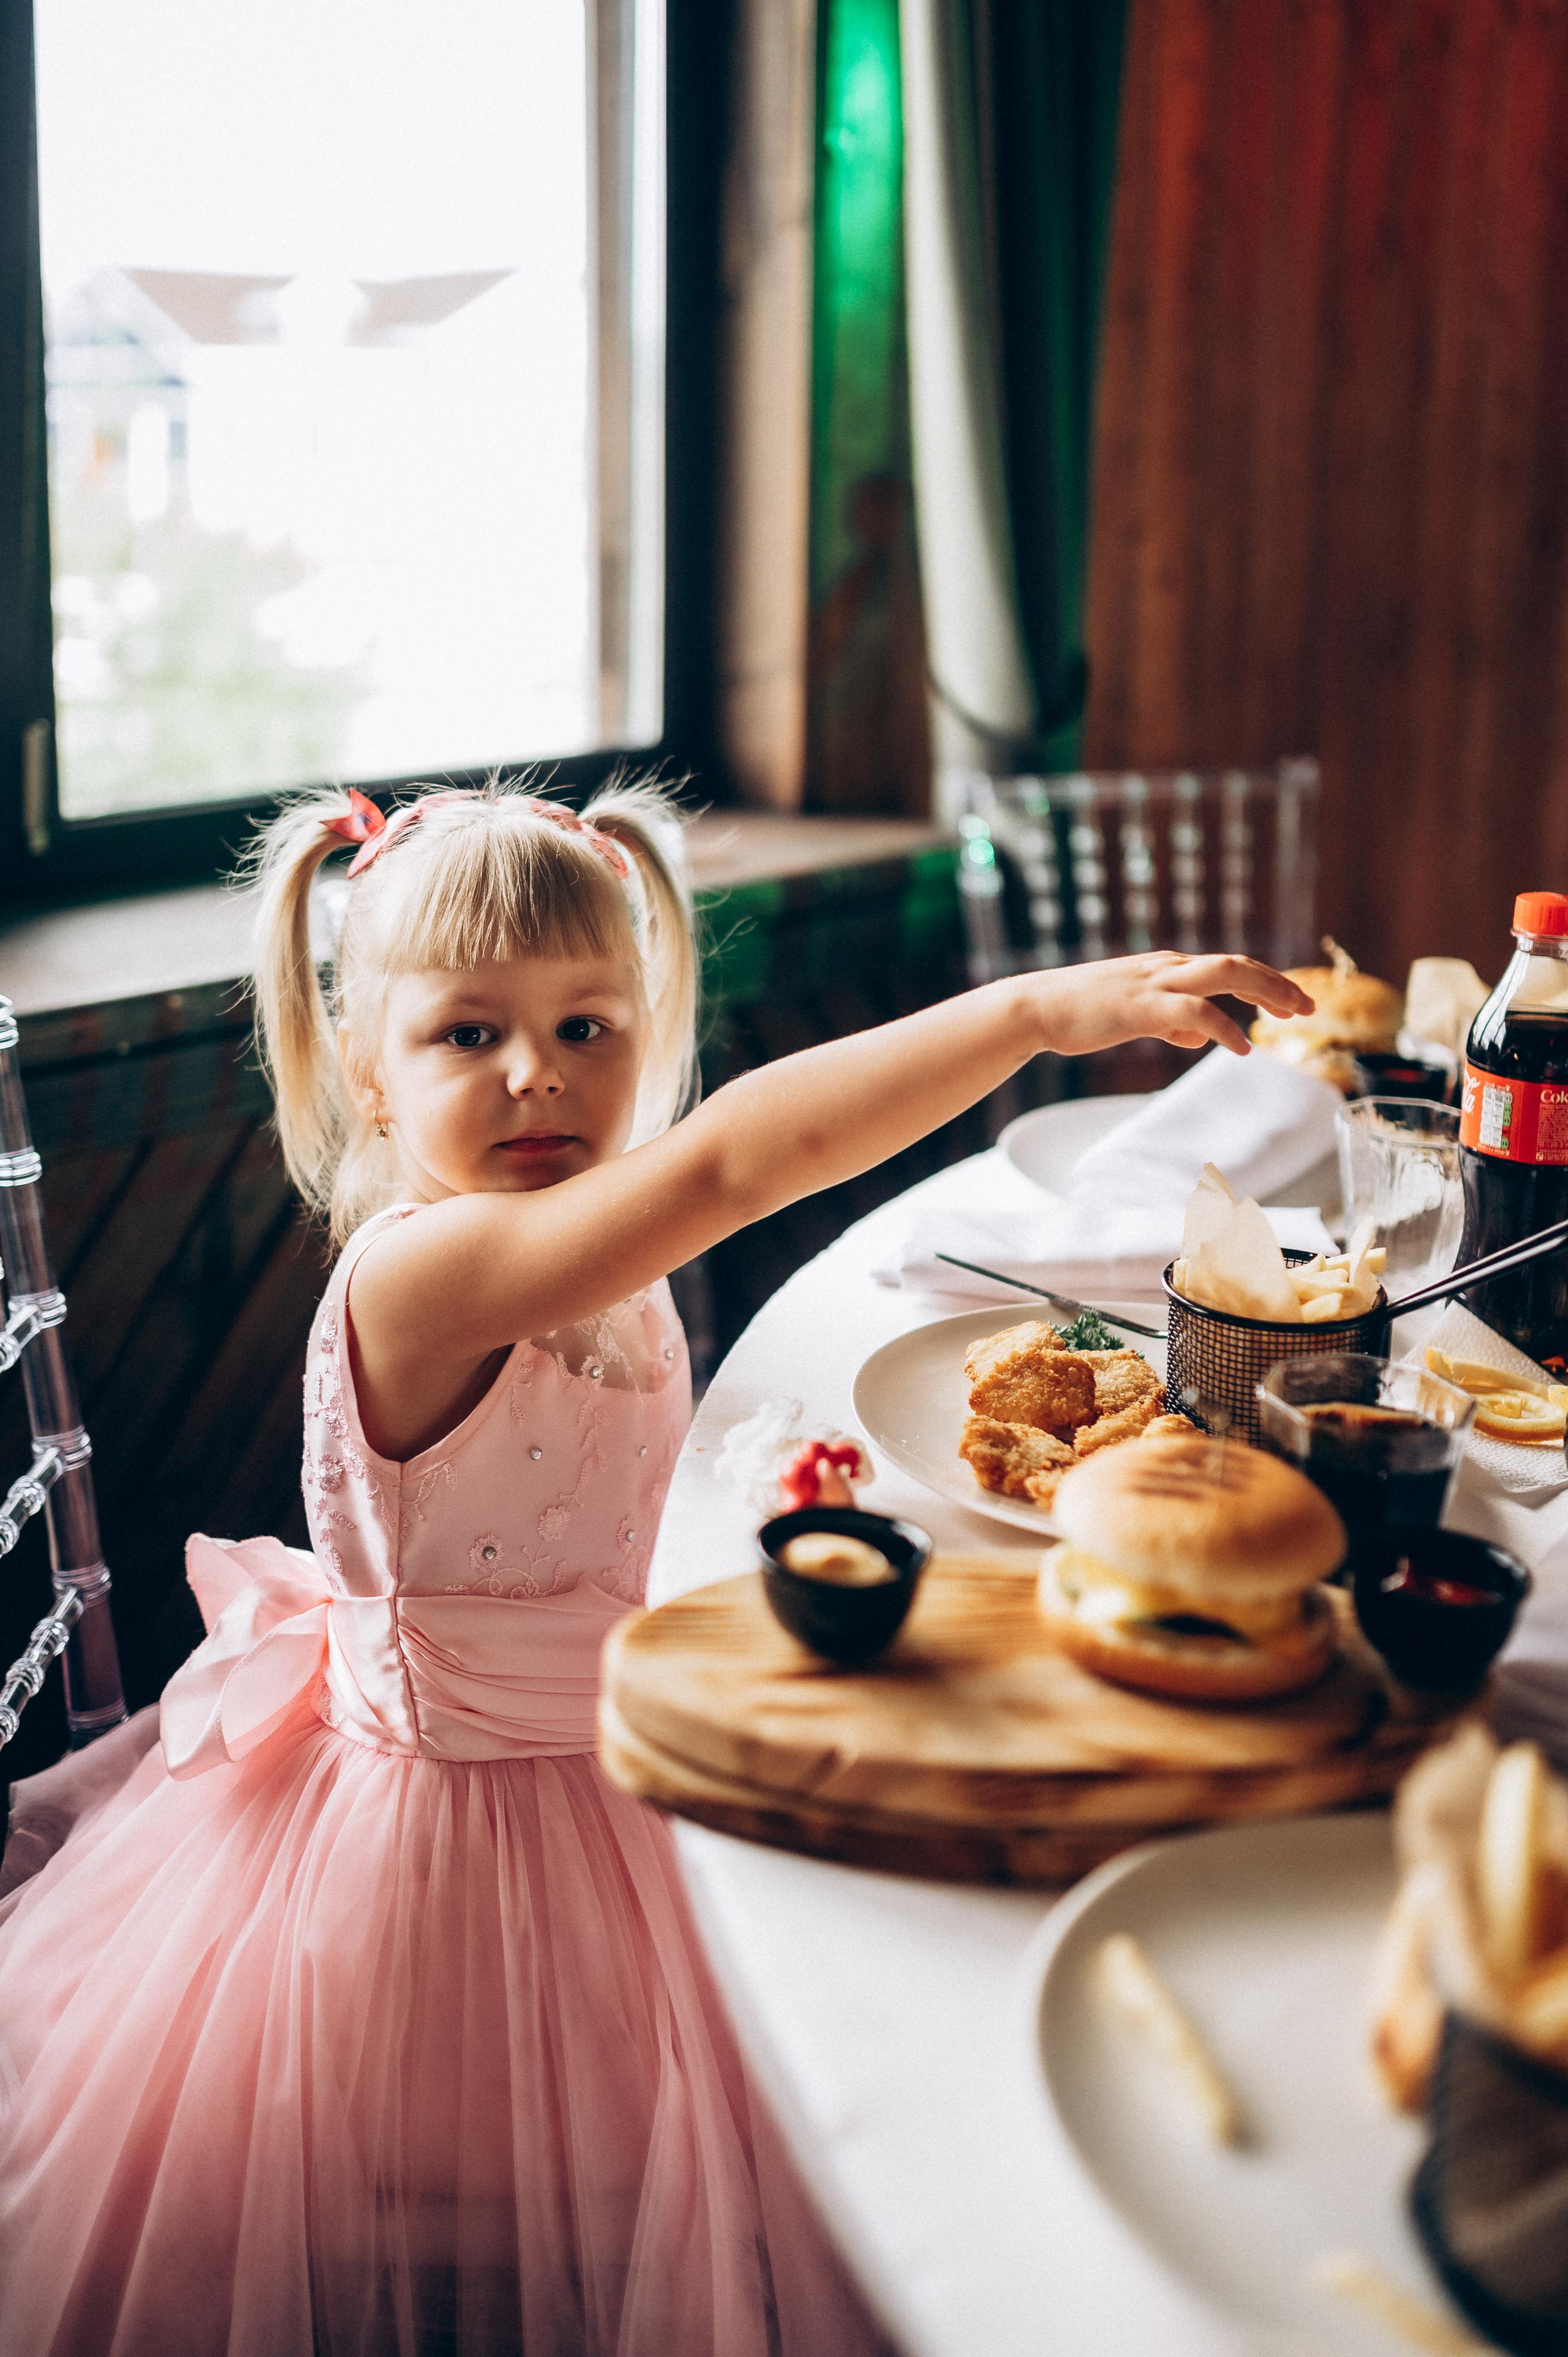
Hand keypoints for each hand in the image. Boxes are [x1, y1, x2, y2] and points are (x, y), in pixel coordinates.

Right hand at [1031, 953, 1314, 1059]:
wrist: (1038, 1007)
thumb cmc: (1082, 1013)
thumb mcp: (1134, 1015)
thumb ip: (1169, 1023)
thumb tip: (1197, 1038)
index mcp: (1169, 967)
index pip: (1229, 966)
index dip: (1267, 981)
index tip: (1295, 1002)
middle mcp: (1169, 967)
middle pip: (1237, 964)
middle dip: (1278, 983)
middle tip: (1310, 1007)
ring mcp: (1156, 983)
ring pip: (1224, 975)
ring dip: (1264, 992)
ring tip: (1291, 1016)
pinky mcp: (1142, 1006)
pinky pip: (1195, 1012)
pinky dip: (1224, 1027)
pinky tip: (1241, 1047)